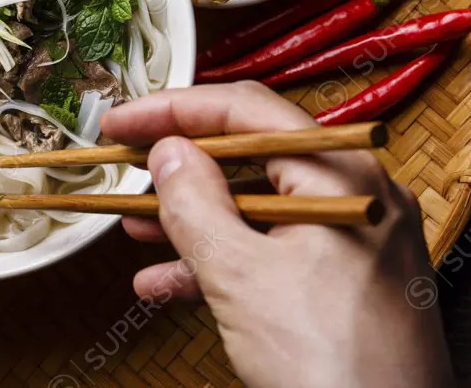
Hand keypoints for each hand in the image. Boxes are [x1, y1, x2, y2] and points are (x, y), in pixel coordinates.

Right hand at [100, 82, 452, 387]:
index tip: (121, 124)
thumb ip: (196, 205)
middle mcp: (350, 198)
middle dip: (178, 170)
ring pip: (251, 210)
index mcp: (341, 175)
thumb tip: (168, 152)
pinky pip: (265, 254)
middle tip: (124, 167)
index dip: (174, 110)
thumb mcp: (241, 275)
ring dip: (187, 220)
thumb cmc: (333, 363)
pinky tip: (162, 282)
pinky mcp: (335, 285)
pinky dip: (213, 263)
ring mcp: (345, 243)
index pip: (247, 111)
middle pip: (247, 158)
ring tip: (133, 227)